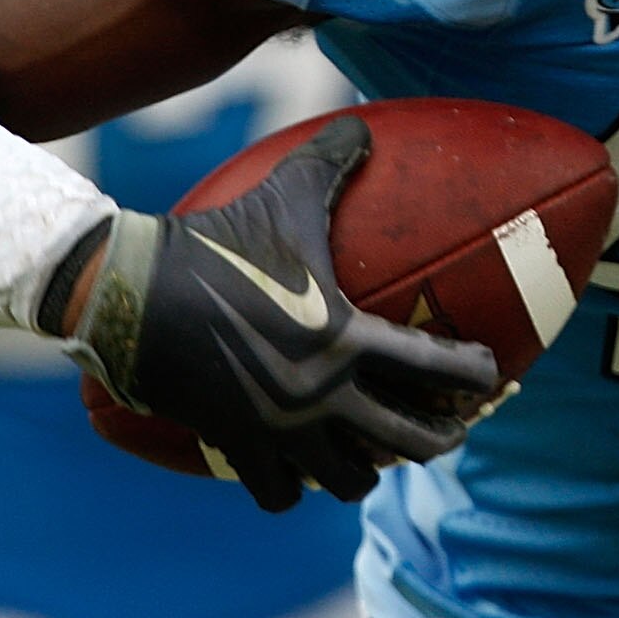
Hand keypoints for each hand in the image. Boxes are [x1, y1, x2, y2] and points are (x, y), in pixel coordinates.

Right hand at [71, 116, 502, 511]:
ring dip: (366, 469)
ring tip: (373, 453)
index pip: (440, 370)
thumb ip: (330, 162)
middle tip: (451, 429)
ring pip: (348, 480)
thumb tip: (363, 124)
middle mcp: (323, 396)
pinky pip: (281, 493)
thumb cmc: (215, 240)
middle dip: (440, 440)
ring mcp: (280, 430)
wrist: (128, 293)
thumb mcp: (280, 194)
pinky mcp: (236, 448)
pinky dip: (295, 487)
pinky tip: (300, 471)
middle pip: (410, 444)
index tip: (490, 373)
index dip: (476, 375)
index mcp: (348, 339)